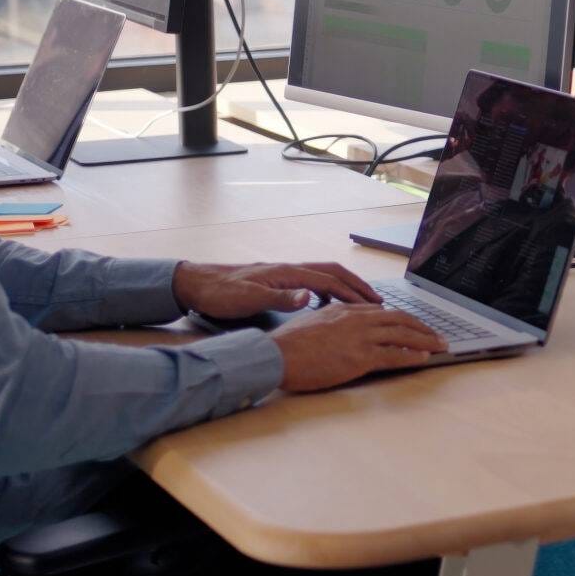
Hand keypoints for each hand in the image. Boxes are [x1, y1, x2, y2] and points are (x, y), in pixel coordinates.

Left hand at [173, 260, 383, 319]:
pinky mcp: (277, 279)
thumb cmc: (220, 294)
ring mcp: (284, 273)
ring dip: (345, 286)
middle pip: (333, 272)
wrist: (197, 283)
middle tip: (377, 301)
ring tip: (360, 302)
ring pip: (324, 275)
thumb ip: (281, 297)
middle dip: (357, 285)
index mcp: (287, 273)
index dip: (353, 293)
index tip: (373, 306)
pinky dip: (328, 289)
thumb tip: (310, 297)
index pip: (330, 281)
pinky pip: (312, 281)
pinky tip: (327, 303)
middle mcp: (289, 269)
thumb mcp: (249, 299)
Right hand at [268, 303, 446, 391]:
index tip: (416, 325)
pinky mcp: (360, 357)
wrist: (277, 355)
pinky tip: (424, 358)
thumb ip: (335, 320)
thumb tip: (346, 326)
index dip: (404, 319)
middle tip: (437, 334)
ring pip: (403, 335)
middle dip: (422, 327)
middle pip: (400, 319)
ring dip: (426, 340)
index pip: (384, 311)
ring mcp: (360, 337)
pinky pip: (394, 355)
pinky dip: (413, 356)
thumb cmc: (289, 343)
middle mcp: (358, 319)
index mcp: (346, 310)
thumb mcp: (315, 321)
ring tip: (440, 345)